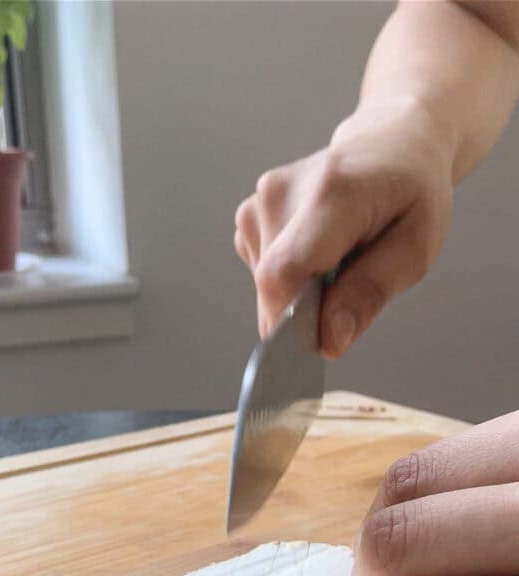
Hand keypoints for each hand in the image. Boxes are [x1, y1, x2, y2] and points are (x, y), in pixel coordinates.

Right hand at [234, 95, 453, 355]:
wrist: (393, 143)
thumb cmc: (410, 193)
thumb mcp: (415, 250)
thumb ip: (369, 295)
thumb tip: (329, 340)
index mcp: (331, 194)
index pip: (284, 274)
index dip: (293, 322)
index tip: (319, 342)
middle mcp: (283, 192)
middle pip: (272, 285)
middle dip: (305, 310)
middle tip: (349, 288)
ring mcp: (261, 200)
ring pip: (265, 283)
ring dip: (300, 292)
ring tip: (339, 261)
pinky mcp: (250, 213)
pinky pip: (262, 271)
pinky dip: (291, 278)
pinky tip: (318, 253)